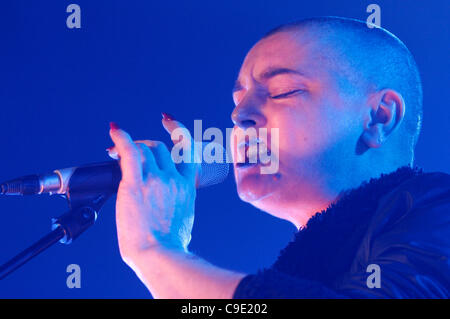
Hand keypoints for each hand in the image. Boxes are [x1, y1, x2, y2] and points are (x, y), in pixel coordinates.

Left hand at [107, 116, 197, 264]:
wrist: (161, 255)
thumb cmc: (170, 245)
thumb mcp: (184, 218)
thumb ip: (178, 204)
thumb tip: (166, 205)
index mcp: (187, 187)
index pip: (186, 150)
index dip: (177, 131)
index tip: (169, 122)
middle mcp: (173, 179)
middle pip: (160, 148)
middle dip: (145, 146)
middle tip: (130, 152)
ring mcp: (156, 180)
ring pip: (144, 149)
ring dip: (131, 146)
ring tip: (115, 152)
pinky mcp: (136, 184)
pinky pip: (129, 151)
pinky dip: (121, 138)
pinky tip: (114, 131)